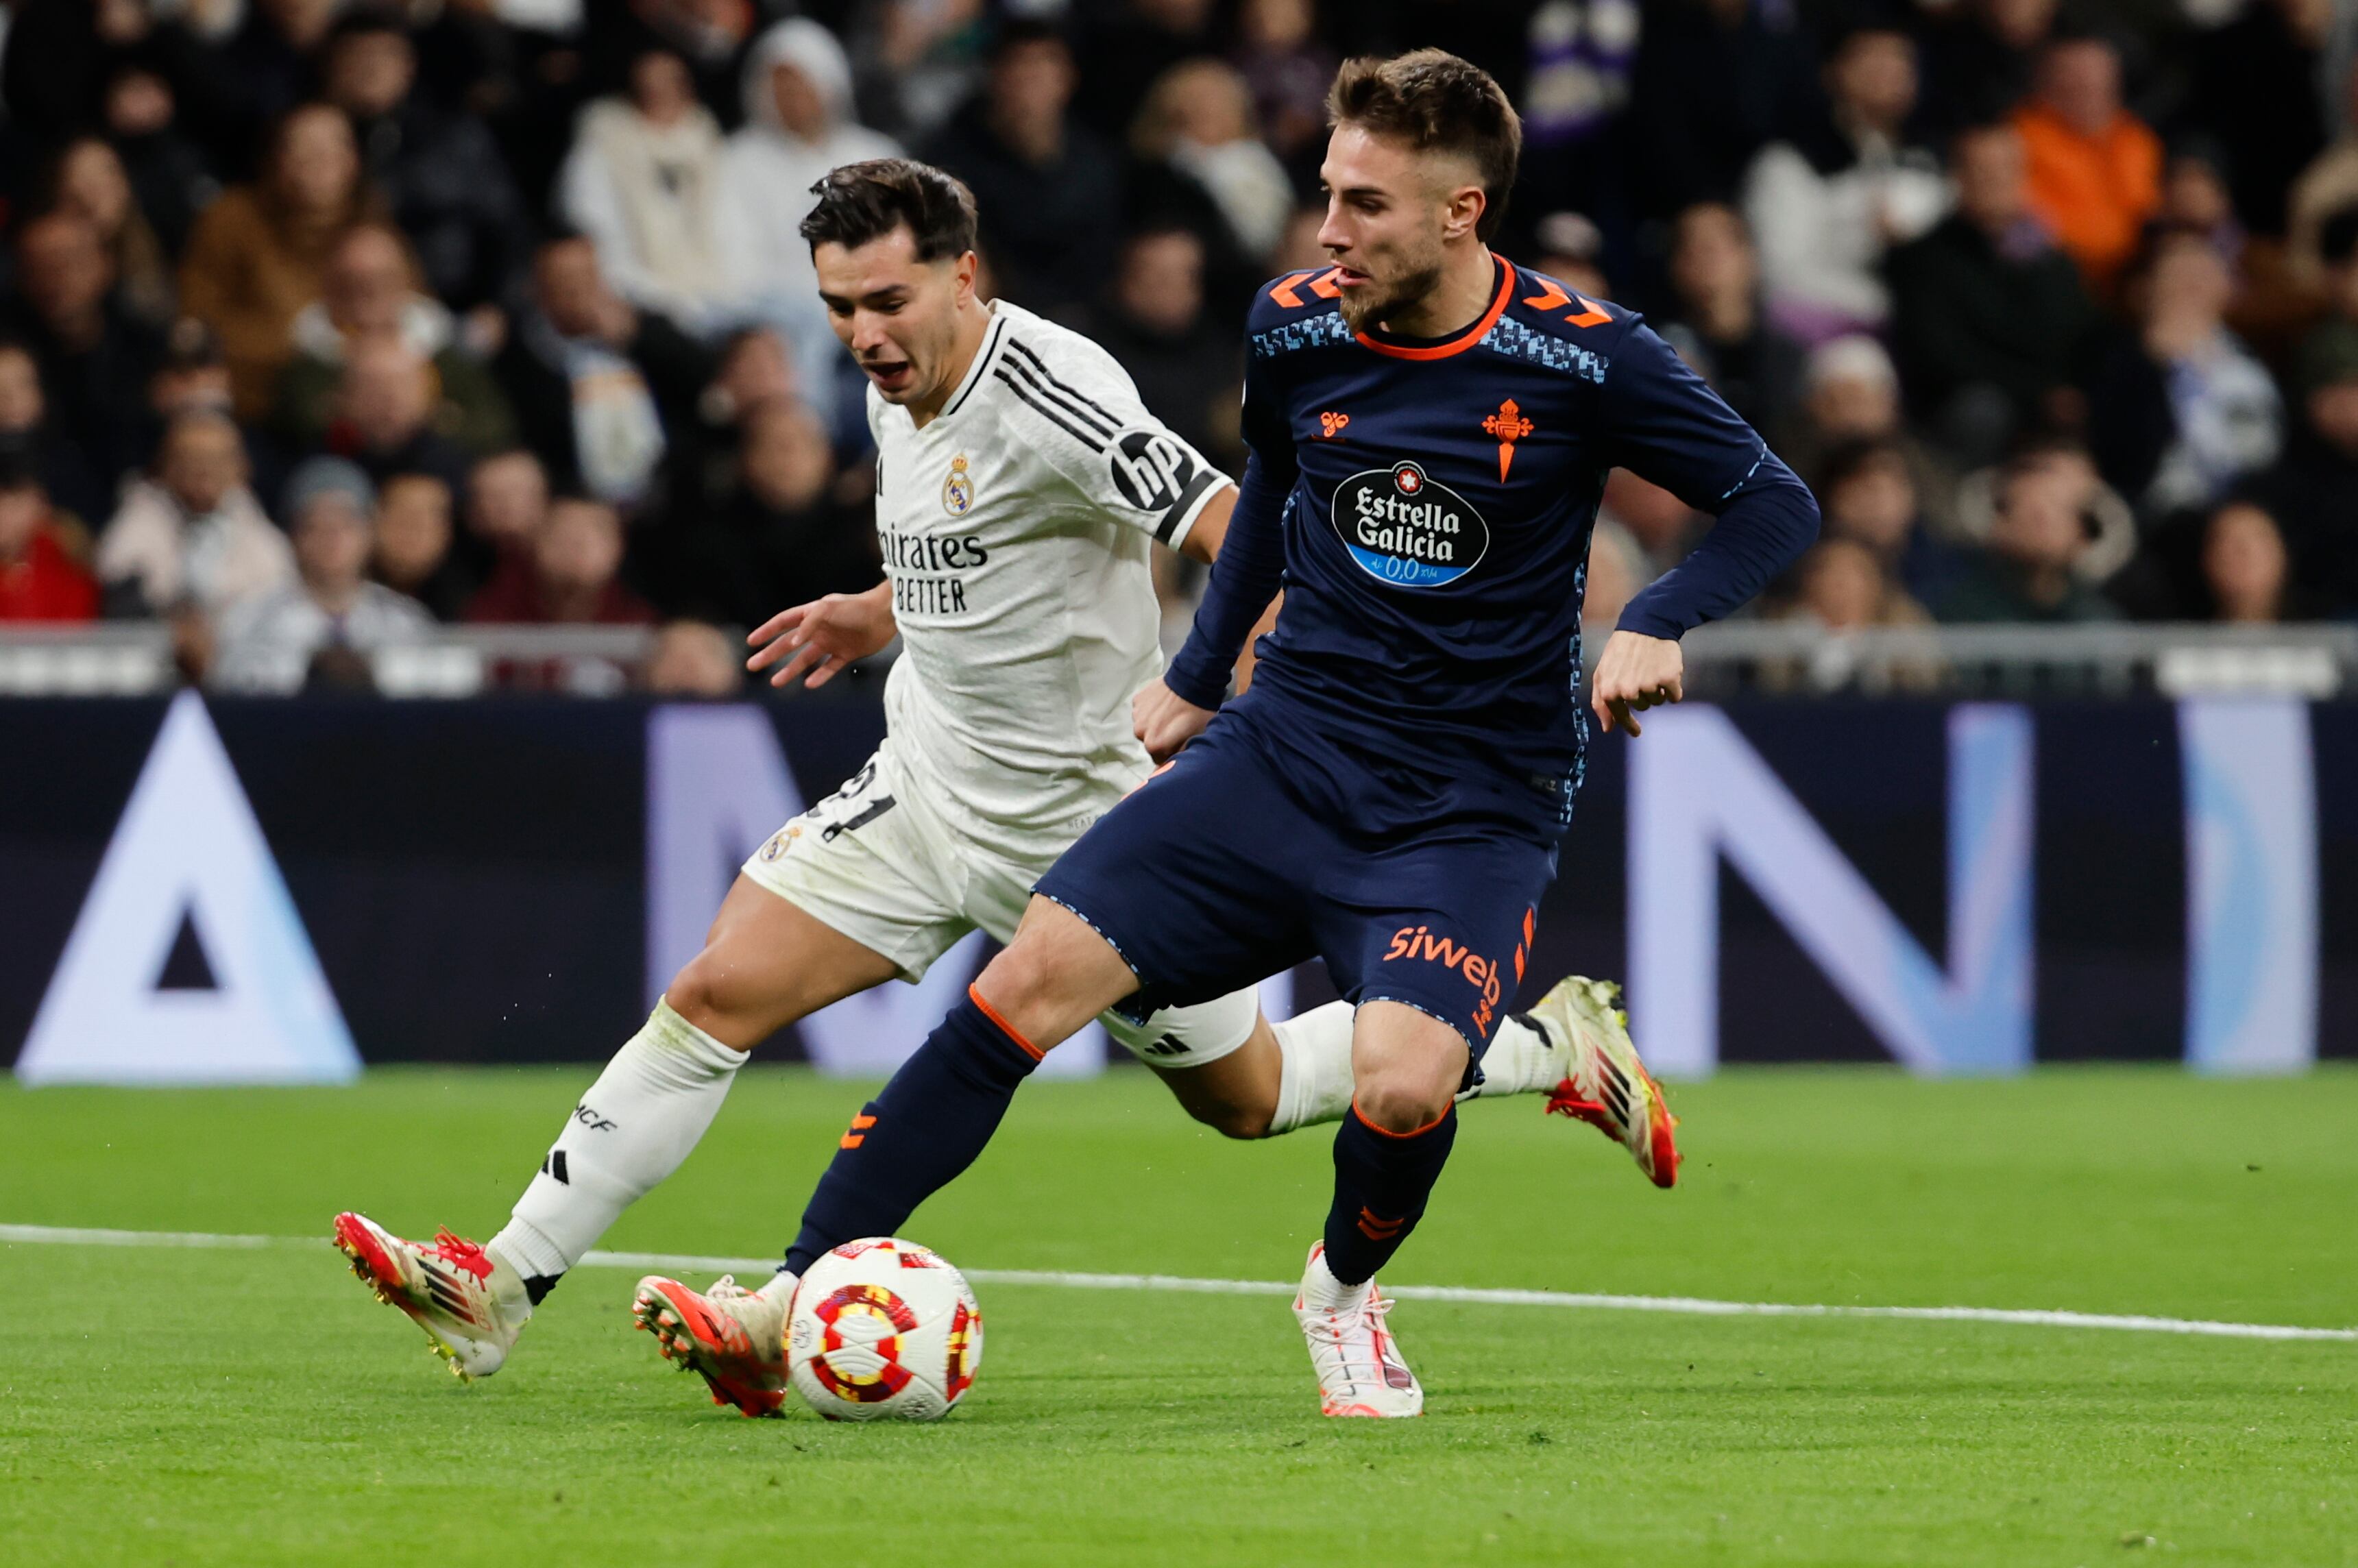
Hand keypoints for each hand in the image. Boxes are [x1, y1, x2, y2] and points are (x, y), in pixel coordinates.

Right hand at [746, 585, 895, 688]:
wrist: (885, 615)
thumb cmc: (856, 607)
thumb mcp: (827, 609)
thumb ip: (808, 624)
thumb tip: (794, 643)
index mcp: (812, 614)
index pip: (783, 622)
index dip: (767, 631)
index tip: (751, 642)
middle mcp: (819, 629)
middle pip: (788, 644)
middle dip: (770, 654)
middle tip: (753, 665)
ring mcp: (832, 642)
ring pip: (805, 660)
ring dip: (790, 670)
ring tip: (776, 682)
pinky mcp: (847, 654)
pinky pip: (829, 668)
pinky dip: (819, 676)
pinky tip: (808, 684)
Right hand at [1132, 678, 1215, 762]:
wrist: (1195, 681)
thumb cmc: (1198, 712)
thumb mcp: (1195, 740)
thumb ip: (1180, 756)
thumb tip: (1168, 768)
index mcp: (1154, 745)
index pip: (1159, 759)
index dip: (1170, 751)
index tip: (1180, 741)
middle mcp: (1141, 732)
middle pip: (1150, 742)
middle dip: (1161, 738)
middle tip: (1176, 726)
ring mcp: (1137, 715)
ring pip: (1146, 726)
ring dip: (1155, 723)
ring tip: (1171, 713)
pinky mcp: (1137, 700)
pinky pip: (1143, 711)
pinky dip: (1151, 710)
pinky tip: (1165, 704)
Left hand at [1589, 629, 1683, 735]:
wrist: (1647, 624)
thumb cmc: (1621, 650)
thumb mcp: (1602, 673)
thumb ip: (1601, 702)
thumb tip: (1607, 728)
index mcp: (1610, 691)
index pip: (1621, 716)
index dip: (1630, 724)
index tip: (1637, 731)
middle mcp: (1628, 691)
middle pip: (1643, 707)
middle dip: (1644, 694)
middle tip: (1641, 672)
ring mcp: (1649, 686)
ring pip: (1658, 701)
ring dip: (1658, 689)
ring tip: (1652, 668)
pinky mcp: (1669, 679)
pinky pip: (1674, 697)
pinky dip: (1673, 689)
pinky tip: (1668, 672)